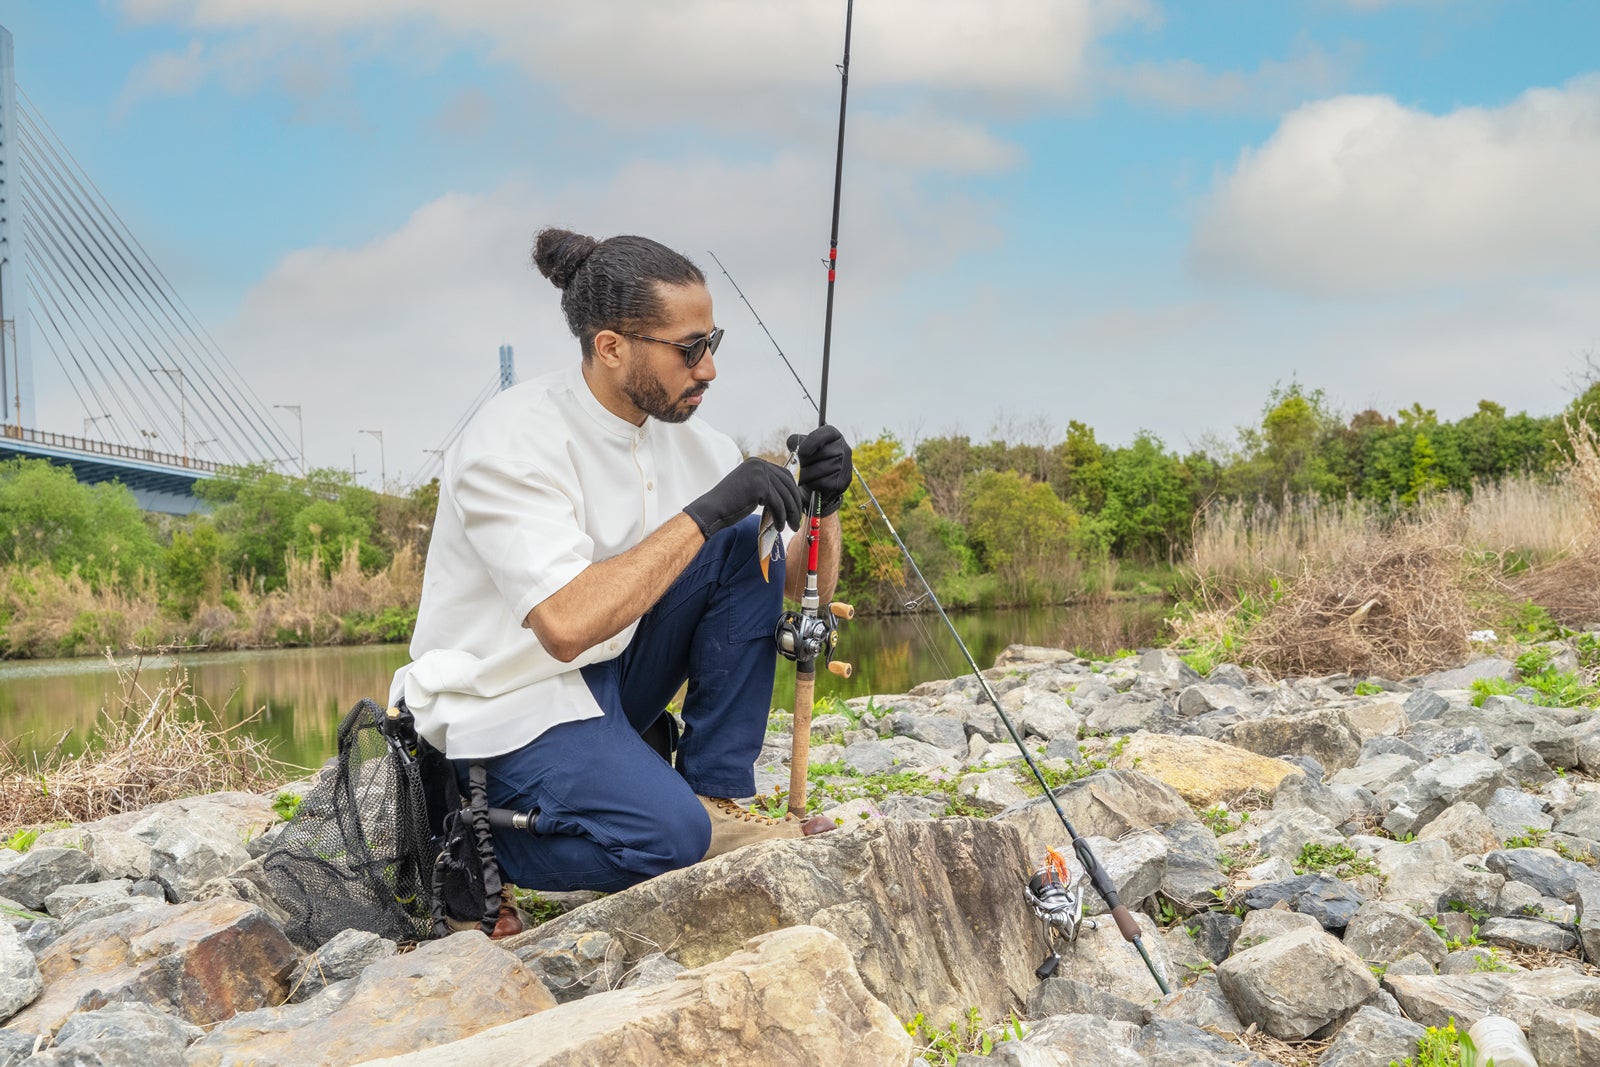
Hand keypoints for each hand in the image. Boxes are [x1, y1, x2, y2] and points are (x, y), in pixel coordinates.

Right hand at [683, 458, 803, 539]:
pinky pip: (778, 504)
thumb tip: (789, 496)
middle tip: (797, 520)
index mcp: (756, 463)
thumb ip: (767, 487)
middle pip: (788, 483)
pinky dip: (781, 517)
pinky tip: (779, 527)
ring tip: (791, 526)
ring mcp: (759, 473)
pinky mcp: (759, 486)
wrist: (711, 511)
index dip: (793, 492)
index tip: (796, 508)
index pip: (784, 475)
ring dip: (790, 513)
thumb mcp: (751, 490)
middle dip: (795, 503)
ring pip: (785, 495)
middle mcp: (758, 464)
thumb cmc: (729, 505)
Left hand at [785, 424, 852, 517]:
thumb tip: (794, 446)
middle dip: (804, 462)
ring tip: (799, 476)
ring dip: (806, 475)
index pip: (826, 434)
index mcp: (833, 434)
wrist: (819, 478)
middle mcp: (844, 448)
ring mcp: (845, 465)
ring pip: (821, 469)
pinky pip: (823, 483)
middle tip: (794, 468)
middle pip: (822, 453)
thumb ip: (795, 441)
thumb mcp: (802, 445)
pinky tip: (810, 482)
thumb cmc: (808, 457)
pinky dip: (812, 484)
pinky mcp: (842, 482)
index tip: (801, 452)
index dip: (812, 442)